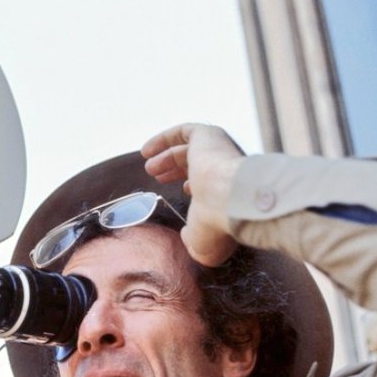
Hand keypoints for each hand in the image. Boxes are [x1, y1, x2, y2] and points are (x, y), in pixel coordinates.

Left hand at [141, 123, 245, 265]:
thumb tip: (186, 236)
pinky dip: (164, 139)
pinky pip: (185, 131)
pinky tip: (146, 150)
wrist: (231, 200)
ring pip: (191, 149)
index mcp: (229, 192)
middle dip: (177, 170)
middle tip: (157, 177)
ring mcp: (219, 151)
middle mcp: (227, 169)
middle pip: (200, 164)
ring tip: (149, 167)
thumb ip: (193, 240)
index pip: (213, 184)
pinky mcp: (208, 136)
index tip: (183, 191)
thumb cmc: (218, 225)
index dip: (196, 187)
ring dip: (167, 157)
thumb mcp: (202, 245)